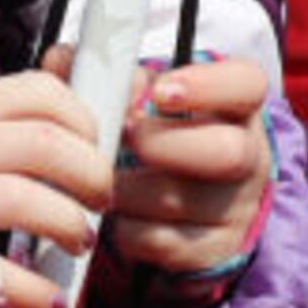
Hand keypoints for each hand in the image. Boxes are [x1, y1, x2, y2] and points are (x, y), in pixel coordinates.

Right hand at [0, 65, 111, 307]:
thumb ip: (24, 104)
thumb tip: (98, 71)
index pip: (41, 93)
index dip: (82, 119)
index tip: (93, 144)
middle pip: (45, 145)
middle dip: (90, 175)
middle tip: (100, 198)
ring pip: (26, 200)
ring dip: (68, 225)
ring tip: (79, 242)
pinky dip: (34, 289)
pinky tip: (53, 298)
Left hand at [106, 53, 273, 275]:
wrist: (180, 198)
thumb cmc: (155, 131)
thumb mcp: (141, 94)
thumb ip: (103, 73)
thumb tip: (60, 60)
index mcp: (235, 105)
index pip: (247, 84)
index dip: (207, 85)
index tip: (160, 91)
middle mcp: (248, 155)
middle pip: (227, 152)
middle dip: (163, 144)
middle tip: (125, 137)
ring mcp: (235, 206)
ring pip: (180, 200)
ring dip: (126, 187)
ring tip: (102, 175)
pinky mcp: (214, 248)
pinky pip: (161, 242)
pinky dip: (125, 227)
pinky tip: (115, 211)